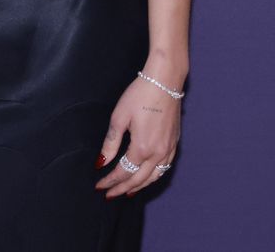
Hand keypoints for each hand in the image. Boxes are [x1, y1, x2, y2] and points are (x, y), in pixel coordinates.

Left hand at [94, 73, 180, 198]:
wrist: (165, 80)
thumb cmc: (140, 94)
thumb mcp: (119, 117)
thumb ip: (110, 143)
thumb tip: (101, 162)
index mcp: (142, 147)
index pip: (123, 172)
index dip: (110, 181)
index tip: (99, 186)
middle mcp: (158, 152)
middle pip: (138, 179)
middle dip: (122, 188)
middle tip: (110, 195)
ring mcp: (169, 148)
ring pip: (154, 176)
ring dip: (139, 186)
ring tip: (127, 191)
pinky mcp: (174, 142)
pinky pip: (165, 167)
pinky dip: (154, 176)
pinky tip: (148, 176)